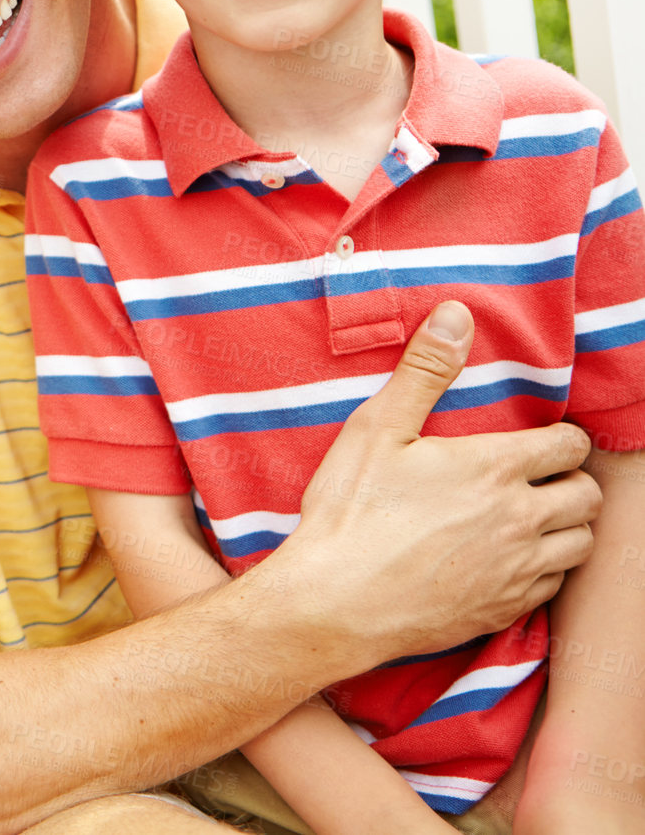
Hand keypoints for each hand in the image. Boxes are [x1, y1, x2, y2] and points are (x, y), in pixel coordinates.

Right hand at [274, 301, 598, 663]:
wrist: (335, 602)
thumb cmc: (350, 513)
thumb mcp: (376, 430)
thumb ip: (424, 371)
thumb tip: (456, 314)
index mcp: (494, 469)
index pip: (569, 445)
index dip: (562, 437)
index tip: (542, 439)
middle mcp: (519, 519)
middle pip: (587, 496)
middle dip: (572, 481)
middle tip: (542, 477)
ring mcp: (515, 569)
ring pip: (581, 544)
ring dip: (567, 526)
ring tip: (536, 518)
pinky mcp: (503, 609)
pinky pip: (554, 587)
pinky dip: (545, 570)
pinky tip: (513, 561)